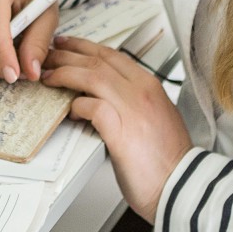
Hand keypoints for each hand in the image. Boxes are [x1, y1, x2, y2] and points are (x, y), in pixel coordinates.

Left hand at [42, 36, 191, 221]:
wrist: (183, 186)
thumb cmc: (168, 160)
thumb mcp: (155, 118)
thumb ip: (134, 103)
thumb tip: (107, 99)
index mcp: (151, 87)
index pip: (112, 55)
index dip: (86, 47)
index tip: (69, 45)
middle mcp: (142, 92)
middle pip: (98, 61)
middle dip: (68, 55)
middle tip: (49, 55)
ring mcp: (132, 109)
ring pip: (92, 77)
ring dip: (65, 74)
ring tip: (49, 78)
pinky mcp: (121, 132)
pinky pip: (91, 107)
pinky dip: (76, 106)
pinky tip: (69, 112)